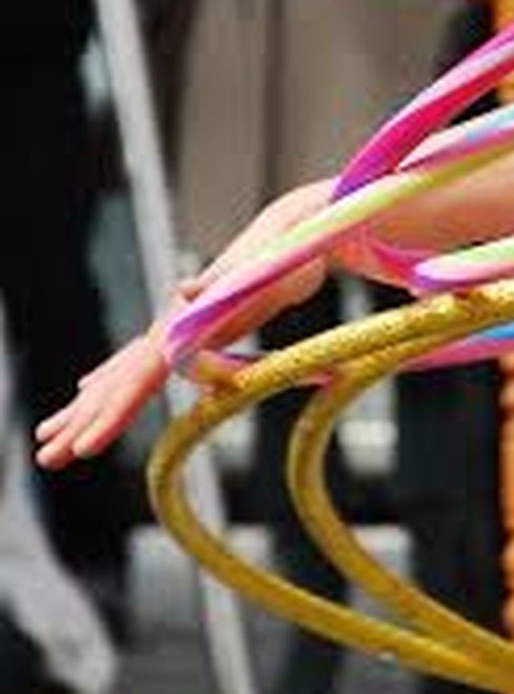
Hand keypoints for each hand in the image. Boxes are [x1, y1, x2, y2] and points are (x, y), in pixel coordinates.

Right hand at [34, 178, 340, 468]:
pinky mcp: (183, 330)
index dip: (111, 415)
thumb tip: (181, 290)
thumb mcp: (253, 278)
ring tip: (47, 436)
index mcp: (180, 326)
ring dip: (85, 407)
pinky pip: (138, 364)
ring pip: (119, 374)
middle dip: (81, 422)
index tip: (85, 449)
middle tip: (45, 458)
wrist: (289, 235)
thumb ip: (217, 285)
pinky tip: (88, 387)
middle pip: (116, 383)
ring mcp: (171, 329)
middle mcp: (167, 328)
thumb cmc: (279, 260)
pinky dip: (110, 380)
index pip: (137, 380)